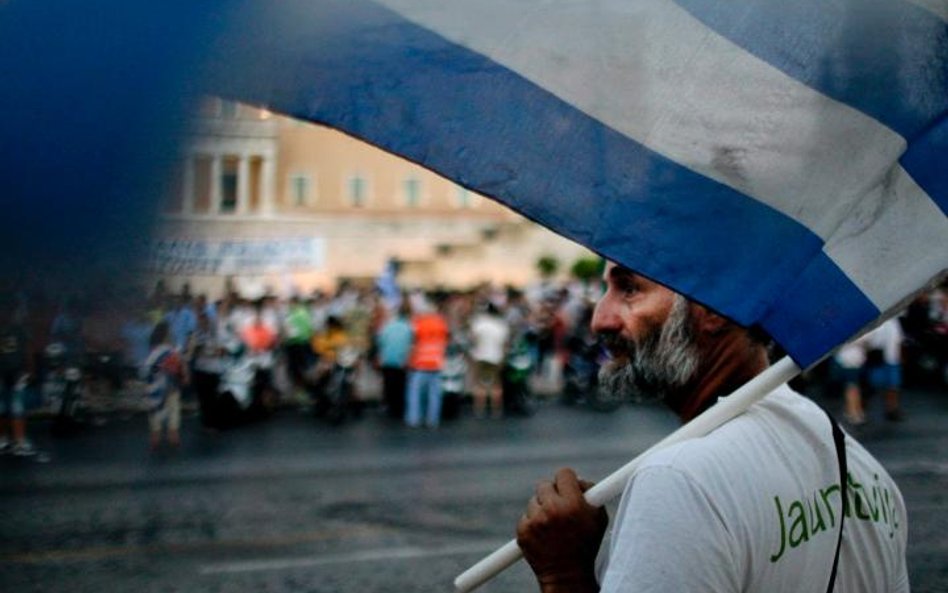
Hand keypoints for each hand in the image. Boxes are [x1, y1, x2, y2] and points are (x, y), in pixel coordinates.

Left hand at [517, 468, 607, 591]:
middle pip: (544, 484)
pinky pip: (526, 516)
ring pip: (534, 501)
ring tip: (553, 526)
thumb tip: (579, 479)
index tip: (569, 485)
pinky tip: (544, 535)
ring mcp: (535, 521)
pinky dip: (533, 522)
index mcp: (573, 504)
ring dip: (542, 508)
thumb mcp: (598, 518)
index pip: (564, 473)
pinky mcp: (523, 531)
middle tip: (559, 503)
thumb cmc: (586, 545)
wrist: (568, 576)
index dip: (567, 479)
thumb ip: (592, 493)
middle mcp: (552, 510)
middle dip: (552, 492)